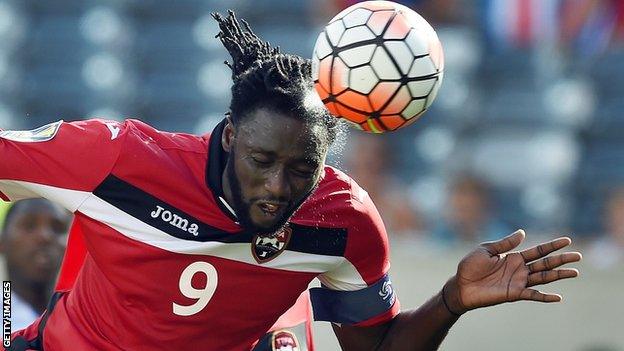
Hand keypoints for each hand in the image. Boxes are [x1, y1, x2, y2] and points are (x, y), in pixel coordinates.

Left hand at [443, 230, 581, 314]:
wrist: (460, 285)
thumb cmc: (470, 267)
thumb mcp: (486, 249)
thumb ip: (505, 243)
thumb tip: (523, 232)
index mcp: (513, 257)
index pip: (538, 250)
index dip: (552, 245)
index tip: (567, 240)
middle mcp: (519, 269)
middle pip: (545, 263)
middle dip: (562, 259)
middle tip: (579, 256)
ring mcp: (518, 282)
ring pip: (543, 277)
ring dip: (559, 275)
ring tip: (575, 272)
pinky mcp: (513, 294)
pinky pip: (532, 295)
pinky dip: (545, 297)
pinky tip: (558, 297)